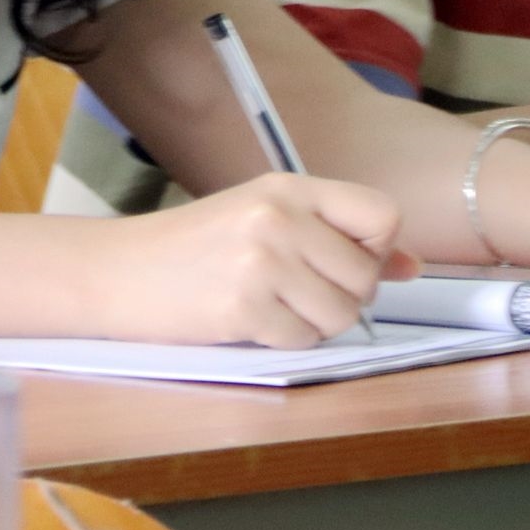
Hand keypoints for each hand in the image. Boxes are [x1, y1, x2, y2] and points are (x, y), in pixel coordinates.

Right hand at [97, 174, 408, 345]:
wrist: (117, 271)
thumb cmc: (193, 247)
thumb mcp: (264, 220)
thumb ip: (337, 236)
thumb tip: (412, 265)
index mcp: (288, 188)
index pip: (382, 214)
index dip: (376, 248)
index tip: (344, 260)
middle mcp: (278, 218)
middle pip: (365, 275)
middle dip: (343, 296)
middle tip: (296, 291)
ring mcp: (261, 263)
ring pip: (342, 314)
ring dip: (316, 324)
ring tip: (274, 307)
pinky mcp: (243, 308)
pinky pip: (304, 340)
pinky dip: (285, 341)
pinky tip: (250, 321)